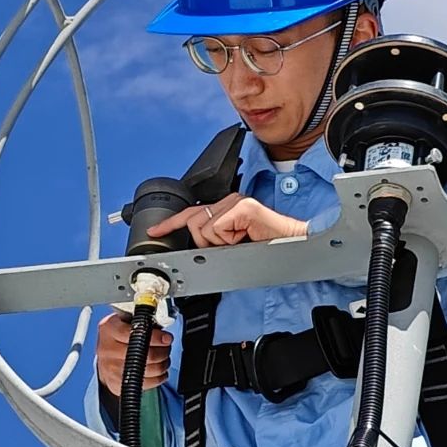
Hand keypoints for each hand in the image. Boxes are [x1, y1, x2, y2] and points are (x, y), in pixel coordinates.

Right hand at [96, 312, 172, 397]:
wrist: (104, 359)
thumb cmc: (117, 337)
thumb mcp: (124, 321)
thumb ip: (141, 321)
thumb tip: (163, 328)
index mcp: (109, 329)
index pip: (137, 333)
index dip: (156, 337)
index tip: (167, 338)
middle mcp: (107, 349)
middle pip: (146, 354)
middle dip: (163, 351)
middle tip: (167, 347)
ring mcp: (111, 369)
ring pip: (149, 370)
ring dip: (163, 364)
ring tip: (163, 358)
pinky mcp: (117, 384)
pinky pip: (147, 383)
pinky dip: (159, 377)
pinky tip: (158, 371)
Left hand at [149, 195, 307, 247]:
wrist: (291, 245)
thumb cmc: (265, 246)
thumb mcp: (231, 244)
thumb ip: (214, 238)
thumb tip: (195, 243)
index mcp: (225, 207)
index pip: (191, 213)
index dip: (171, 223)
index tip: (155, 231)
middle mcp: (229, 200)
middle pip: (193, 223)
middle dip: (205, 242)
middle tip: (230, 245)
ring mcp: (236, 201)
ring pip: (204, 229)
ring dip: (220, 244)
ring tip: (240, 241)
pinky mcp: (243, 208)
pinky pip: (218, 230)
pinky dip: (229, 241)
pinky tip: (245, 238)